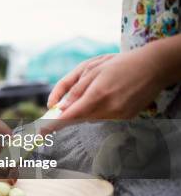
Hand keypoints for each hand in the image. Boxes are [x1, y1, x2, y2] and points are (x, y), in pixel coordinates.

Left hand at [47, 49, 163, 120]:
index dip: (55, 123)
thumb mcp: (91, 69)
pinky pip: (104, 117)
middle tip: (53, 118)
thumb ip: (74, 89)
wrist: (152, 66)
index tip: (42, 131)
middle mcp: (109, 107)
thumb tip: (60, 107)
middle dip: (67, 116)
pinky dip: (99, 110)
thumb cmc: (119, 63)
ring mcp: (120, 114)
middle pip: (80, 118)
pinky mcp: (127, 117)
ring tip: (97, 91)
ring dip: (85, 110)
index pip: (71, 114)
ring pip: (91, 118)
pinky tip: (108, 96)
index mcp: (98, 93)